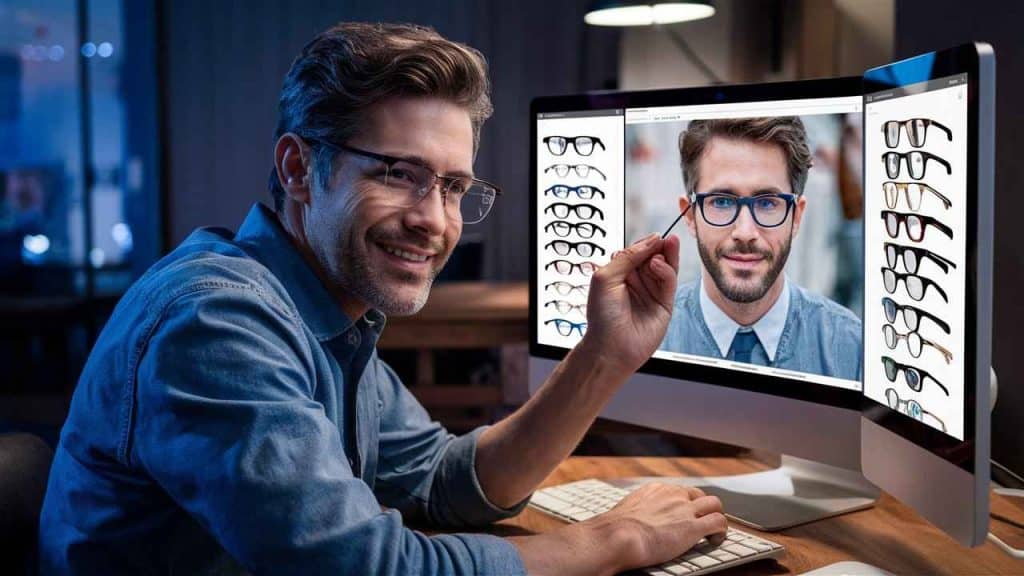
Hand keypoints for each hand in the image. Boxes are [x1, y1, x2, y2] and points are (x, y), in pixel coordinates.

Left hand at [580, 233, 679, 374]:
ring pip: (665, 267)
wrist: (611, 347)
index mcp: (620, 273)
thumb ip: (627, 257)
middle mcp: (637, 281)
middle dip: (659, 247)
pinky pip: (669, 281)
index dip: (645, 244)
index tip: (653, 236)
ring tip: (668, 244)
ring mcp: (651, 292)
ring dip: (667, 255)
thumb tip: (650, 241)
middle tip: (665, 239)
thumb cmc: (602, 317)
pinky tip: (658, 265)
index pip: (637, 252)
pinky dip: (666, 270)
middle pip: (653, 256)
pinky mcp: (664, 303)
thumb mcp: (605, 277)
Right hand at [587, 483, 726, 573]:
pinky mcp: (693, 527)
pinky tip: (715, 541)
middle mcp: (673, 495)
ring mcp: (685, 510)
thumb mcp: (626, 510)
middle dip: (703, 507)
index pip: (680, 490)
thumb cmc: (616, 529)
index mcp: (657, 490)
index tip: (685, 514)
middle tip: (702, 522)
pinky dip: (721, 532)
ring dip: (717, 516)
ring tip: (713, 531)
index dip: (686, 503)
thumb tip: (627, 522)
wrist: (619, 535)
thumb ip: (635, 511)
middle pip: (700, 494)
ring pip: (715, 504)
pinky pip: (719, 523)